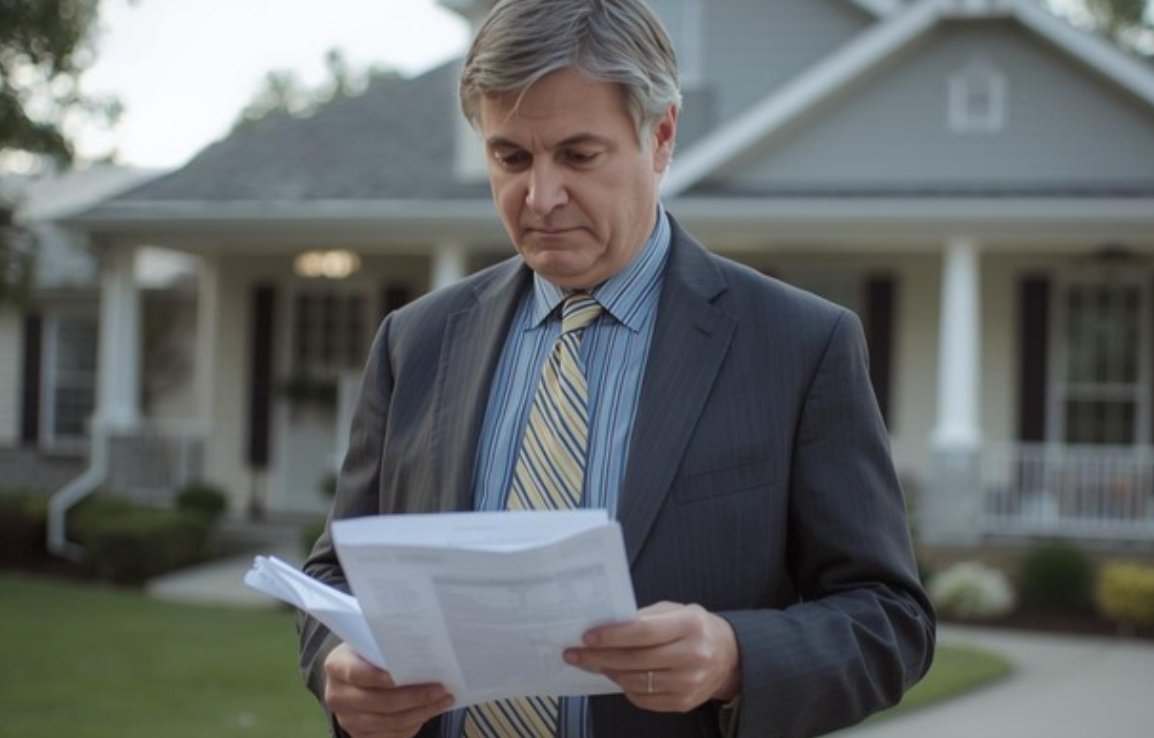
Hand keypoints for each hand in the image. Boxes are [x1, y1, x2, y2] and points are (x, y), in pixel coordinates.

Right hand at [323, 643, 453, 737]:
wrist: (352, 674)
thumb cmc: (368, 652)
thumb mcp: (370, 641)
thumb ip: (387, 644)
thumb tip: (423, 648)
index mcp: (337, 666)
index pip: (358, 673)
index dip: (381, 677)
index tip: (408, 673)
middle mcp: (337, 695)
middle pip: (378, 702)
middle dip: (414, 696)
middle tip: (440, 688)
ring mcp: (347, 719)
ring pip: (388, 722)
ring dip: (420, 712)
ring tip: (442, 700)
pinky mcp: (360, 735)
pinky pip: (390, 736)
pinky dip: (413, 725)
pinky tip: (429, 712)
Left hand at [563, 601, 740, 712]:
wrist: (728, 657)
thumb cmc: (695, 628)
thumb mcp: (675, 611)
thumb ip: (644, 617)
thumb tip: (606, 626)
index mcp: (689, 626)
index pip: (642, 632)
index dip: (611, 635)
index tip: (586, 636)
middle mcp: (691, 656)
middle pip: (634, 660)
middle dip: (599, 657)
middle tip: (575, 654)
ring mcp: (688, 683)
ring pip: (635, 682)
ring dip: (608, 672)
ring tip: (593, 663)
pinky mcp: (683, 703)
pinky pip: (643, 699)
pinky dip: (624, 687)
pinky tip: (616, 675)